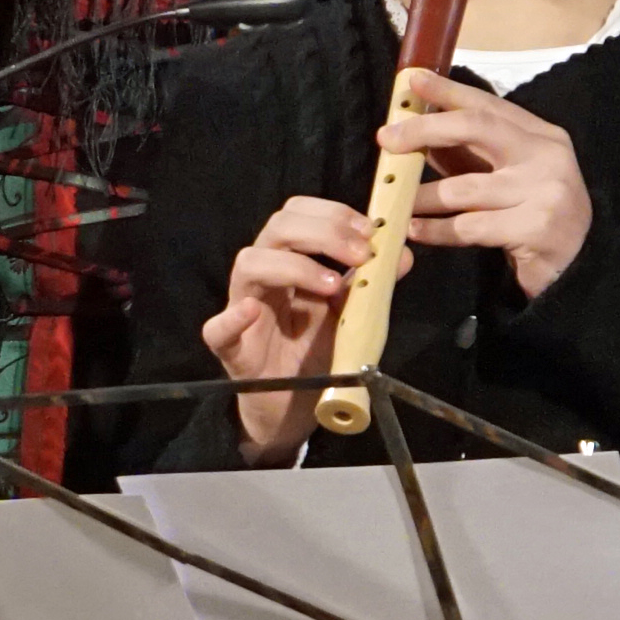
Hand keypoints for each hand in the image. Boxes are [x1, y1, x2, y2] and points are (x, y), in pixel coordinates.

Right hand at [203, 193, 374, 460]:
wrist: (294, 406)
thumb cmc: (314, 352)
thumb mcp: (349, 314)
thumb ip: (369, 284)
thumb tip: (401, 254)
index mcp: (289, 261)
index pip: (298, 215)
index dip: (331, 213)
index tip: (368, 229)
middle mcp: (264, 276)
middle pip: (277, 229)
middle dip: (322, 232)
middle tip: (359, 252)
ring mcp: (243, 308)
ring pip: (250, 264)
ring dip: (293, 266)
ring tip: (332, 284)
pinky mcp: (231, 348)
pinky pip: (218, 330)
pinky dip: (232, 318)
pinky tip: (252, 311)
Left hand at [394, 74, 593, 296]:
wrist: (575, 266)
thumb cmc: (531, 216)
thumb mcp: (507, 177)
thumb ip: (470, 155)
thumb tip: (417, 133)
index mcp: (542, 136)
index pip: (489, 106)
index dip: (448, 91)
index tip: (413, 80)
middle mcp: (548, 156)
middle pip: (477, 128)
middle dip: (426, 129)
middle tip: (386, 138)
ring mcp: (546, 191)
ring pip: (466, 188)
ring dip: (422, 195)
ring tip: (393, 200)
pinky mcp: (536, 228)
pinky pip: (471, 227)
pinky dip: (436, 230)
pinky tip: (415, 230)